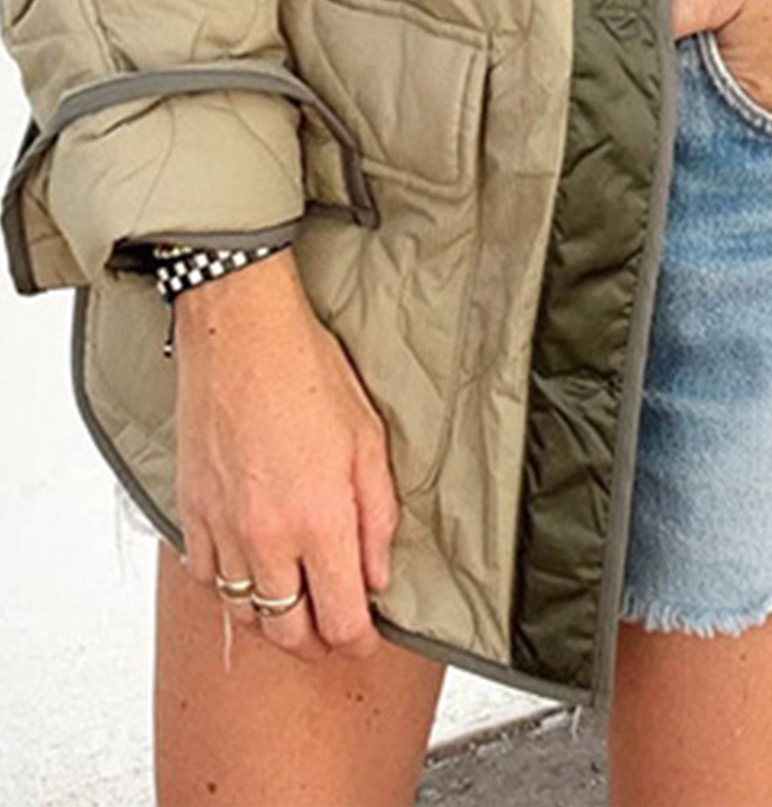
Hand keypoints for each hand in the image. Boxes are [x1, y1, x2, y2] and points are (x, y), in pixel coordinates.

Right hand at [172, 246, 399, 662]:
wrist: (241, 331)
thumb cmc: (306, 370)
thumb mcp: (368, 439)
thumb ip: (377, 517)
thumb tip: (378, 575)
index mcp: (321, 520)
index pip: (340, 621)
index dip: (358, 641)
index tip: (366, 635)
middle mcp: (268, 535)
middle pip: (286, 632)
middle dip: (315, 641)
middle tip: (331, 627)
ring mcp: (223, 526)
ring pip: (242, 612)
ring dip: (270, 618)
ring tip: (292, 600)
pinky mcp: (191, 509)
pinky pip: (205, 576)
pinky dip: (227, 585)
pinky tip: (248, 566)